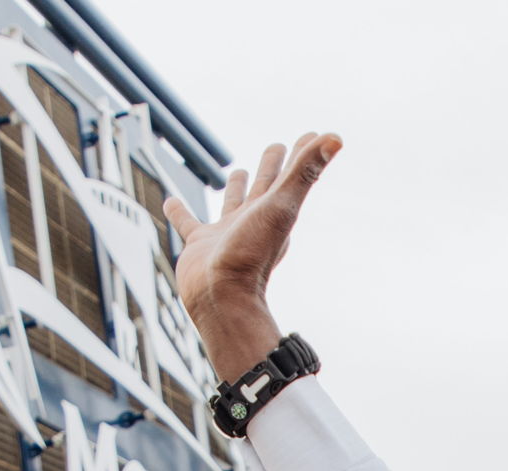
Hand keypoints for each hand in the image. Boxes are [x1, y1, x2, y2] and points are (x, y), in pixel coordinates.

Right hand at [164, 134, 342, 375]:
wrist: (222, 297)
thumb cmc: (252, 253)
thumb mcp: (281, 205)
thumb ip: (305, 171)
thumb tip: (336, 137)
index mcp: (275, 212)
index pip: (293, 175)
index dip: (304, 154)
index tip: (314, 136)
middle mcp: (254, 221)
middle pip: (266, 187)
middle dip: (272, 167)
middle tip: (275, 147)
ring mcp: (226, 234)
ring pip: (231, 204)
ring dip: (236, 188)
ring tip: (237, 172)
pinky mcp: (199, 245)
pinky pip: (188, 223)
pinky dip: (179, 211)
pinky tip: (171, 201)